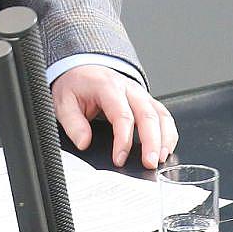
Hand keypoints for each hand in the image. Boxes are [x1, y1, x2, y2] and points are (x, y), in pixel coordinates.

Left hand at [53, 65, 178, 169]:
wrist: (82, 68)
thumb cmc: (76, 85)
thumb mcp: (64, 102)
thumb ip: (73, 123)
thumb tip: (84, 143)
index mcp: (108, 87)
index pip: (122, 115)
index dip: (123, 140)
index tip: (119, 159)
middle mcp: (129, 88)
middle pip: (147, 115)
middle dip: (151, 142)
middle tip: (149, 163)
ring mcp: (140, 94)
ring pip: (160, 115)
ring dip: (164, 138)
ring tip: (160, 159)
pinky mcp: (146, 101)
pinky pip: (163, 115)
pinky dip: (168, 133)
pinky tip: (166, 148)